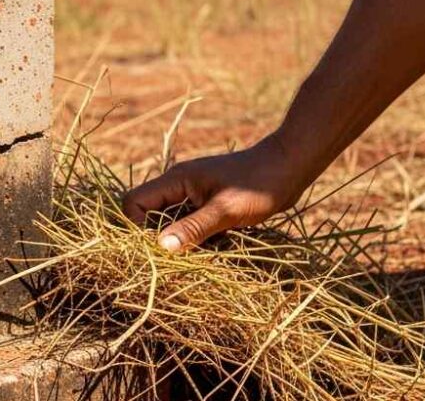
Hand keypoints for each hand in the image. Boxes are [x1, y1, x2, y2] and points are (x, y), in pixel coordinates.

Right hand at [122, 135, 308, 251]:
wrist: (290, 166)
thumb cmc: (259, 183)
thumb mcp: (226, 210)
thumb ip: (193, 228)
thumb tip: (160, 248)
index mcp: (175, 180)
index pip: (134, 202)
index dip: (136, 227)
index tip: (156, 249)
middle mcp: (178, 186)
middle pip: (148, 214)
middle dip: (157, 238)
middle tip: (178, 258)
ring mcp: (192, 195)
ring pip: (169, 223)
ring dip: (180, 241)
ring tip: (203, 252)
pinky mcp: (207, 204)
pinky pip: (189, 225)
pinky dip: (196, 238)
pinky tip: (217, 245)